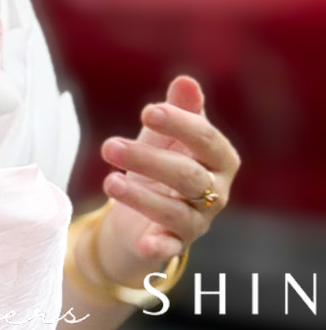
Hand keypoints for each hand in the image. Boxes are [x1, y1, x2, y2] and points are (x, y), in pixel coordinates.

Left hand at [97, 75, 238, 275]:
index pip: (205, 138)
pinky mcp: (176, 245)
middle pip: (186, 175)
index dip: (179, 124)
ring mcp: (198, 221)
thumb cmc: (160, 167)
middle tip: (109, 146)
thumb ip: (178, 111)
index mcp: (220, 159)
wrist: (142, 214)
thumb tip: (185, 81)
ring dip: (141, 198)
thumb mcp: (165, 138)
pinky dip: (158, 247)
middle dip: (148, 159)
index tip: (147, 112)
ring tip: (109, 183)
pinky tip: (143, 244)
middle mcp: (216, 191)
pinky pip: (170, 248)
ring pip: (174, 210)